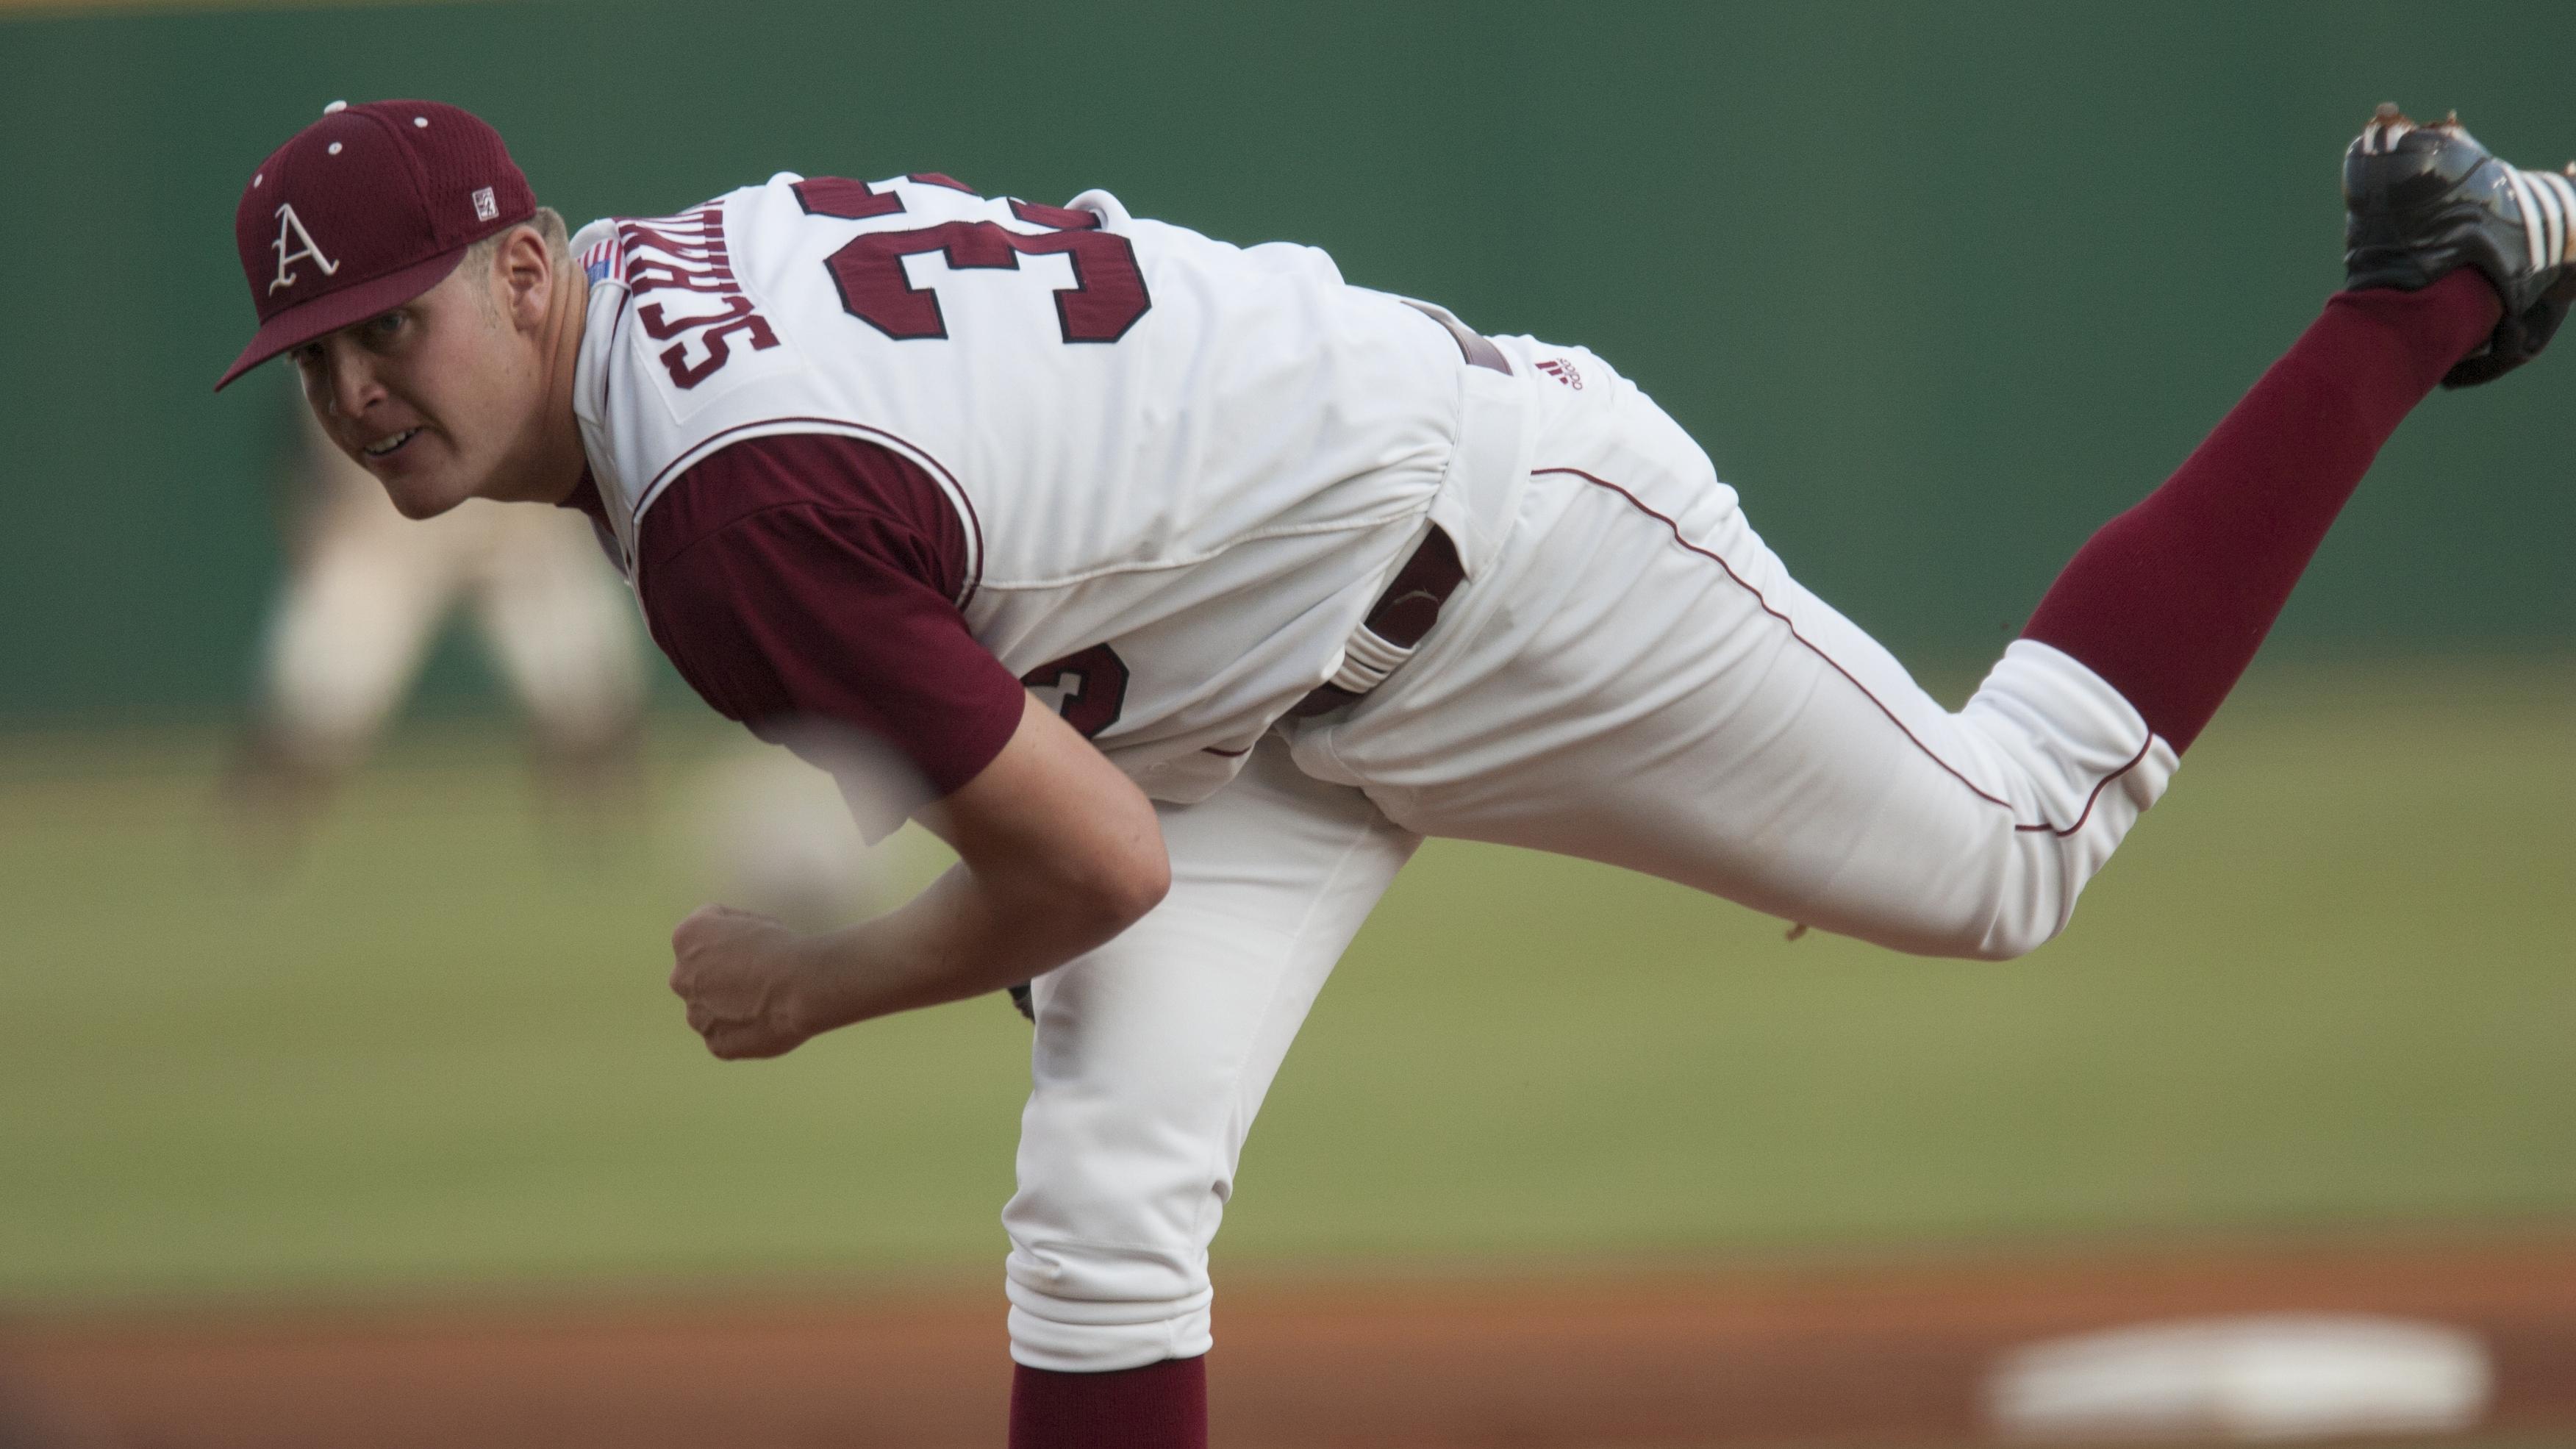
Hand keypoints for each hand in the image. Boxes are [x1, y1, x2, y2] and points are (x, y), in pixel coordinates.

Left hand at [668, 903, 819, 1059]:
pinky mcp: (716, 1043)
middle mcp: (681, 977)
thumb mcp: (747, 922)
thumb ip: (726, 934)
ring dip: (729, 1006)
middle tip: (757, 976)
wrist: (800, 986)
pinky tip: (767, 1021)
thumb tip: (727, 947)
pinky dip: (743, 1031)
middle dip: (720, 976)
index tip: (753, 944)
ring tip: (767, 1001)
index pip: (702, 934)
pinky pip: (726, 1036)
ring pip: (709, 1009)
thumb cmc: (781, 947)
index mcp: (686, 938)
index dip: (732, 937)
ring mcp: (696, 1015)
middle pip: (697, 975)